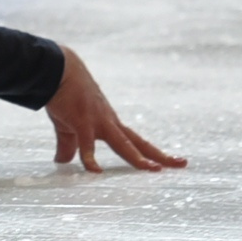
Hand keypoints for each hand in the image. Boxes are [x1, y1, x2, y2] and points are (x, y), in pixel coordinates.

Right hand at [46, 45, 185, 173]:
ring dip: (137, 157)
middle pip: (139, 143)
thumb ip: (70, 145)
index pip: (137, 142)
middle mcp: (110, 123)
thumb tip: (62, 161)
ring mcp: (99, 122)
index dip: (153, 153)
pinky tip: (95, 171)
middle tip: (182, 164)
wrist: (59, 69)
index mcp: (110, 124)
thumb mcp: (69, 124)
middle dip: (160, 155)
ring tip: (152, 169)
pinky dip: (90, 158)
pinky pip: (88, 143)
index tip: (171, 162)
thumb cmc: (65, 95)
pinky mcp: (83, 121)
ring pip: (123, 143)